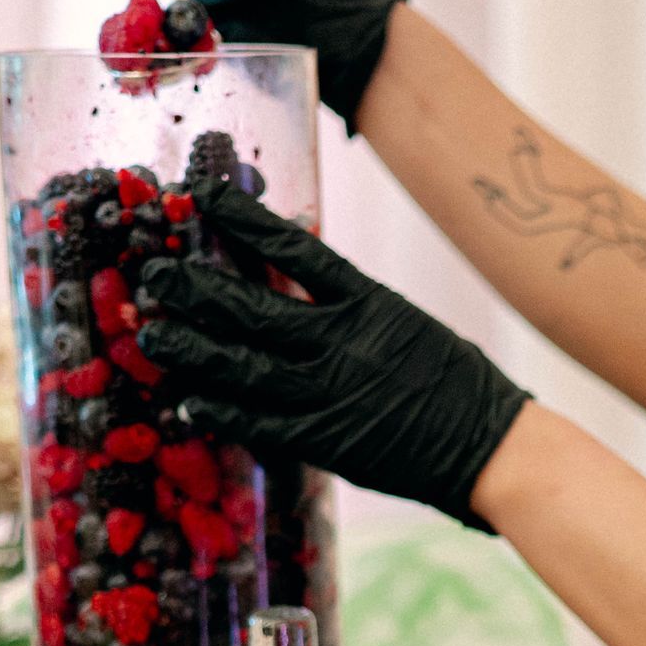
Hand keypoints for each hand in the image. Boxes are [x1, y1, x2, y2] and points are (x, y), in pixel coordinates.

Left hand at [136, 184, 528, 528]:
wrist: (493, 449)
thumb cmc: (456, 383)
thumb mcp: (405, 322)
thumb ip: (349, 304)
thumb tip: (292, 274)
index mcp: (368, 302)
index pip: (292, 248)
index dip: (240, 220)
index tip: (200, 196)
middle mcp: (342, 343)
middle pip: (251, 307)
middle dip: (195, 288)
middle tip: (153, 272)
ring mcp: (330, 394)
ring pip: (242, 365)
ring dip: (192, 347)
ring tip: (153, 332)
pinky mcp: (327, 441)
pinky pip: (261, 424)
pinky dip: (223, 411)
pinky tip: (191, 400)